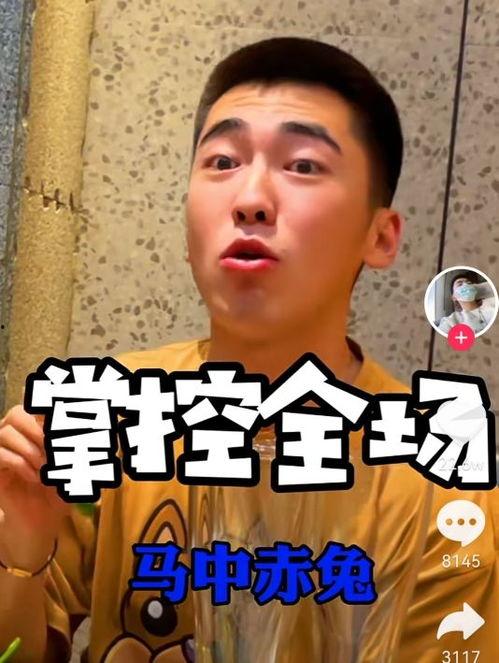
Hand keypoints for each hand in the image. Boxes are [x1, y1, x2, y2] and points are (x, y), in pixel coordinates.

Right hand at [0, 405, 69, 568]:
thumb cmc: (59, 489)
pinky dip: (20, 464)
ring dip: (30, 450)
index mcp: (34, 427)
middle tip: (52, 452)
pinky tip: (34, 478)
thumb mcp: (76, 465)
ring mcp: (0, 449)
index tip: (59, 427)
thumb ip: (81, 445)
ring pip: (6, 432)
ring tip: (44, 469)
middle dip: (37, 431)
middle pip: (16, 413)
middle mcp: (14, 434)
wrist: (42, 520)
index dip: (46, 412)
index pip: (36, 407)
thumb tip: (102, 431)